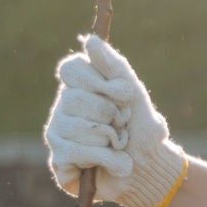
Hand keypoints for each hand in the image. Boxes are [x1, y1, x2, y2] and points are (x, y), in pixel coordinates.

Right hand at [43, 33, 187, 206]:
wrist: (150, 167)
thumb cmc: (140, 127)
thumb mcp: (132, 91)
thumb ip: (112, 64)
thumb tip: (89, 39)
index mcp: (77, 87)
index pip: (70, 69)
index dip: (99, 82)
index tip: (123, 94)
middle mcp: (62, 109)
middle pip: (73, 99)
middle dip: (109, 114)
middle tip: (122, 124)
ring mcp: (57, 136)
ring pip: (76, 127)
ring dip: (111, 139)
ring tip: (119, 146)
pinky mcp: (59, 162)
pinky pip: (75, 152)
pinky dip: (105, 158)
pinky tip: (113, 164)